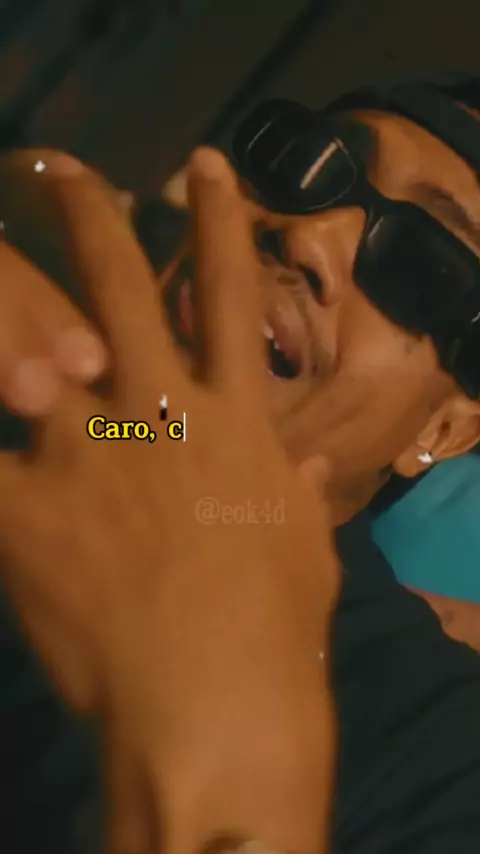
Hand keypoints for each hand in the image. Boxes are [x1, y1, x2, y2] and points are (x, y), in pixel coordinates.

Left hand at [0, 149, 339, 853]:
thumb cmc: (275, 630)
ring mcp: (87, 452)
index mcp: (232, 420)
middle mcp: (159, 412)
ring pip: (34, 347)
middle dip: (94, 217)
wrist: (212, 705)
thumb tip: (308, 465)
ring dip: (11, 302)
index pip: (230, 294)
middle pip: (121, 287)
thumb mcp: (305, 549)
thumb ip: (299, 493)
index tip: (205, 168)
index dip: (219, 222)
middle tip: (67, 173)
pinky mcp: (25, 507)